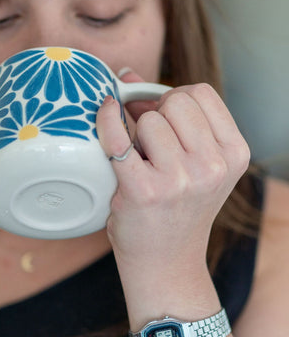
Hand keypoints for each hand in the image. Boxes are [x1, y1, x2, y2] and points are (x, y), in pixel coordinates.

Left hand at [96, 72, 249, 270]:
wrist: (165, 261)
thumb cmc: (177, 209)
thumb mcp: (194, 163)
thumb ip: (167, 115)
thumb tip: (127, 74)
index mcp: (233, 153)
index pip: (201, 93)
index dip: (174, 97)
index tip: (161, 115)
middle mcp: (213, 165)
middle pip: (176, 101)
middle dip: (156, 112)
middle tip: (149, 139)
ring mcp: (180, 179)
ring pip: (149, 119)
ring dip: (137, 132)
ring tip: (140, 159)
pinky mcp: (144, 191)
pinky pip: (118, 137)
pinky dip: (106, 120)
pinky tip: (104, 115)